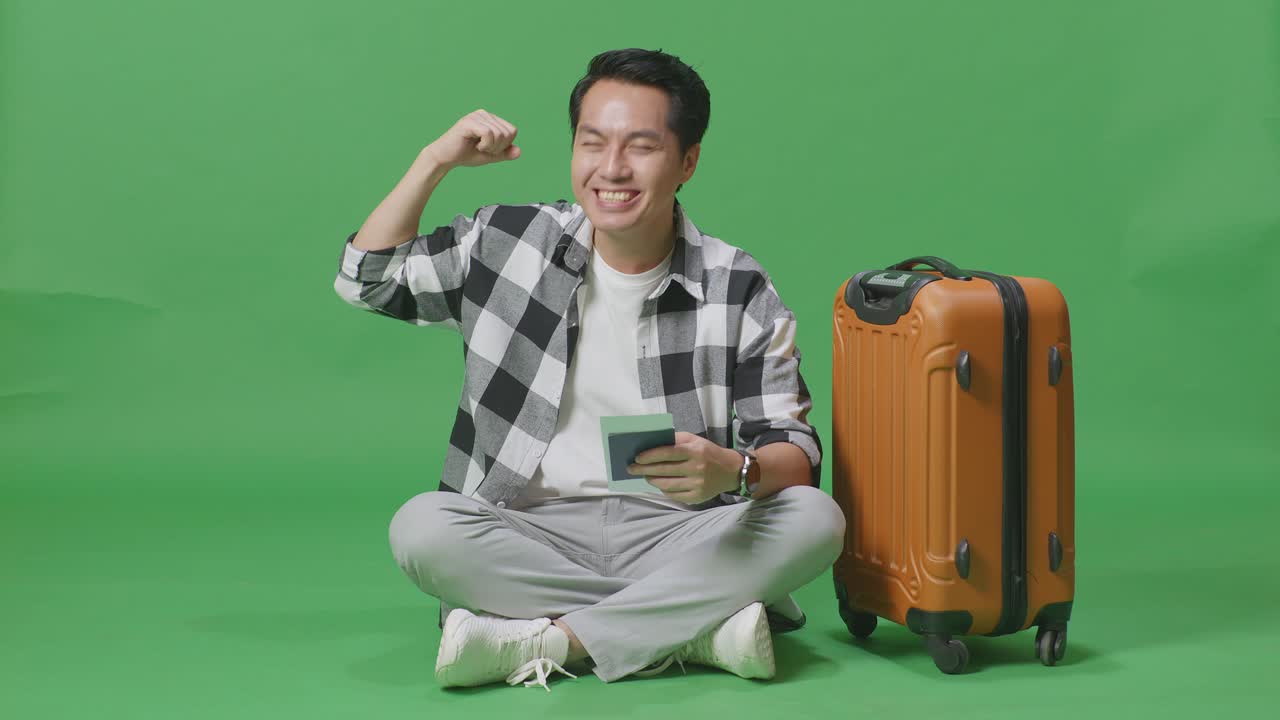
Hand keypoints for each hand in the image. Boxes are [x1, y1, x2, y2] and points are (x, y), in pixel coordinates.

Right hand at [424, 109, 521, 168]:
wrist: (445, 158)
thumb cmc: (465, 155)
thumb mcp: (490, 155)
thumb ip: (504, 153)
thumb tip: (519, 152)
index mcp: (490, 119)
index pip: (512, 131)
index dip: (504, 145)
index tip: (489, 149)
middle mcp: (484, 114)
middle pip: (508, 132)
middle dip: (498, 147)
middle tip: (482, 149)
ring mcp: (476, 116)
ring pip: (499, 134)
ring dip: (490, 147)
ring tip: (477, 147)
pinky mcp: (469, 122)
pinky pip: (489, 133)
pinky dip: (485, 145)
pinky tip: (475, 146)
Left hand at [627, 431, 742, 504]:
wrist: (731, 471)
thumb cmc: (708, 452)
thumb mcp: (695, 440)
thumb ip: (675, 440)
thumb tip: (651, 444)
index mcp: (695, 451)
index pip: (667, 453)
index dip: (650, 456)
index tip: (637, 458)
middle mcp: (696, 468)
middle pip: (664, 470)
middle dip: (644, 470)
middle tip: (632, 469)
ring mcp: (697, 484)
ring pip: (667, 485)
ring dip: (652, 480)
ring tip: (646, 477)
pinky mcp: (697, 497)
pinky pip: (674, 495)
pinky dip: (664, 490)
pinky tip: (659, 485)